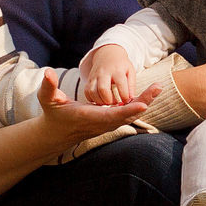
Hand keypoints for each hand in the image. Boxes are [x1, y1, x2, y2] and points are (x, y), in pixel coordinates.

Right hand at [39, 70, 154, 147]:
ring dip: (144, 101)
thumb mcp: (48, 99)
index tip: (142, 105)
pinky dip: (139, 104)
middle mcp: (101, 123)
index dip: (127, 110)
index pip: (111, 115)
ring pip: (130, 114)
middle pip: (126, 114)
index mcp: (88, 117)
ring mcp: (107, 124)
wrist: (58, 132)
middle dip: (143, 102)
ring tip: (157, 87)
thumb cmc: (53, 114)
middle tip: (157, 88)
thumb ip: (48, 86)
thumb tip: (48, 72)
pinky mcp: (111, 121)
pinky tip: (150, 93)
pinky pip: (128, 113)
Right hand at [81, 46, 137, 104]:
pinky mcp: (89, 79)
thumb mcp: (130, 72)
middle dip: (109, 100)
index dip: (124, 96)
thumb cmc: (121, 65)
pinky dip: (92, 99)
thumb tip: (131, 100)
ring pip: (92, 91)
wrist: (107, 55)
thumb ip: (131, 86)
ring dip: (100, 101)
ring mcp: (95, 76)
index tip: (126, 101)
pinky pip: (87, 92)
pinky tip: (100, 100)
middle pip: (103, 89)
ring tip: (108, 102)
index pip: (120, 85)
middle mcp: (104, 73)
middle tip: (115, 103)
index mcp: (117, 70)